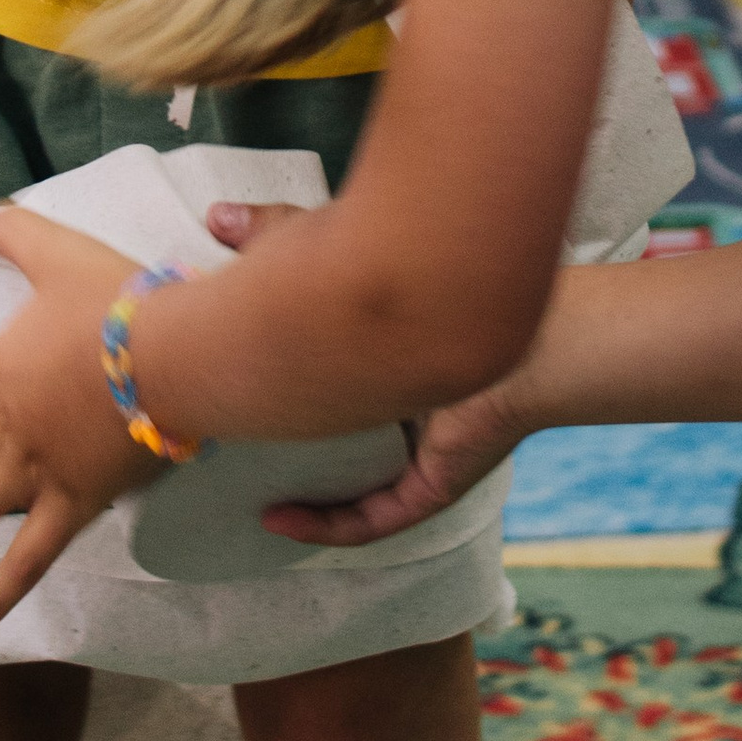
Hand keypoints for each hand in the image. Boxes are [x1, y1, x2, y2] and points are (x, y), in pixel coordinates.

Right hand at [194, 200, 532, 550]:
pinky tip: (278, 515)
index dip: (278, 394)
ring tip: (238, 491)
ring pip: (347, 492)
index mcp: (384, 367)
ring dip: (298, 500)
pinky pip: (371, 520)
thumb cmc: (447, 270)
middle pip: (329, 446)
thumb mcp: (348, 259)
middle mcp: (401, 418)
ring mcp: (418, 457)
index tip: (225, 389)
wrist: (524, 315)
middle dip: (276, 450)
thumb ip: (283, 239)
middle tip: (218, 444)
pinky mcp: (430, 487)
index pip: (322, 392)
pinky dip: (323, 522)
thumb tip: (217, 218)